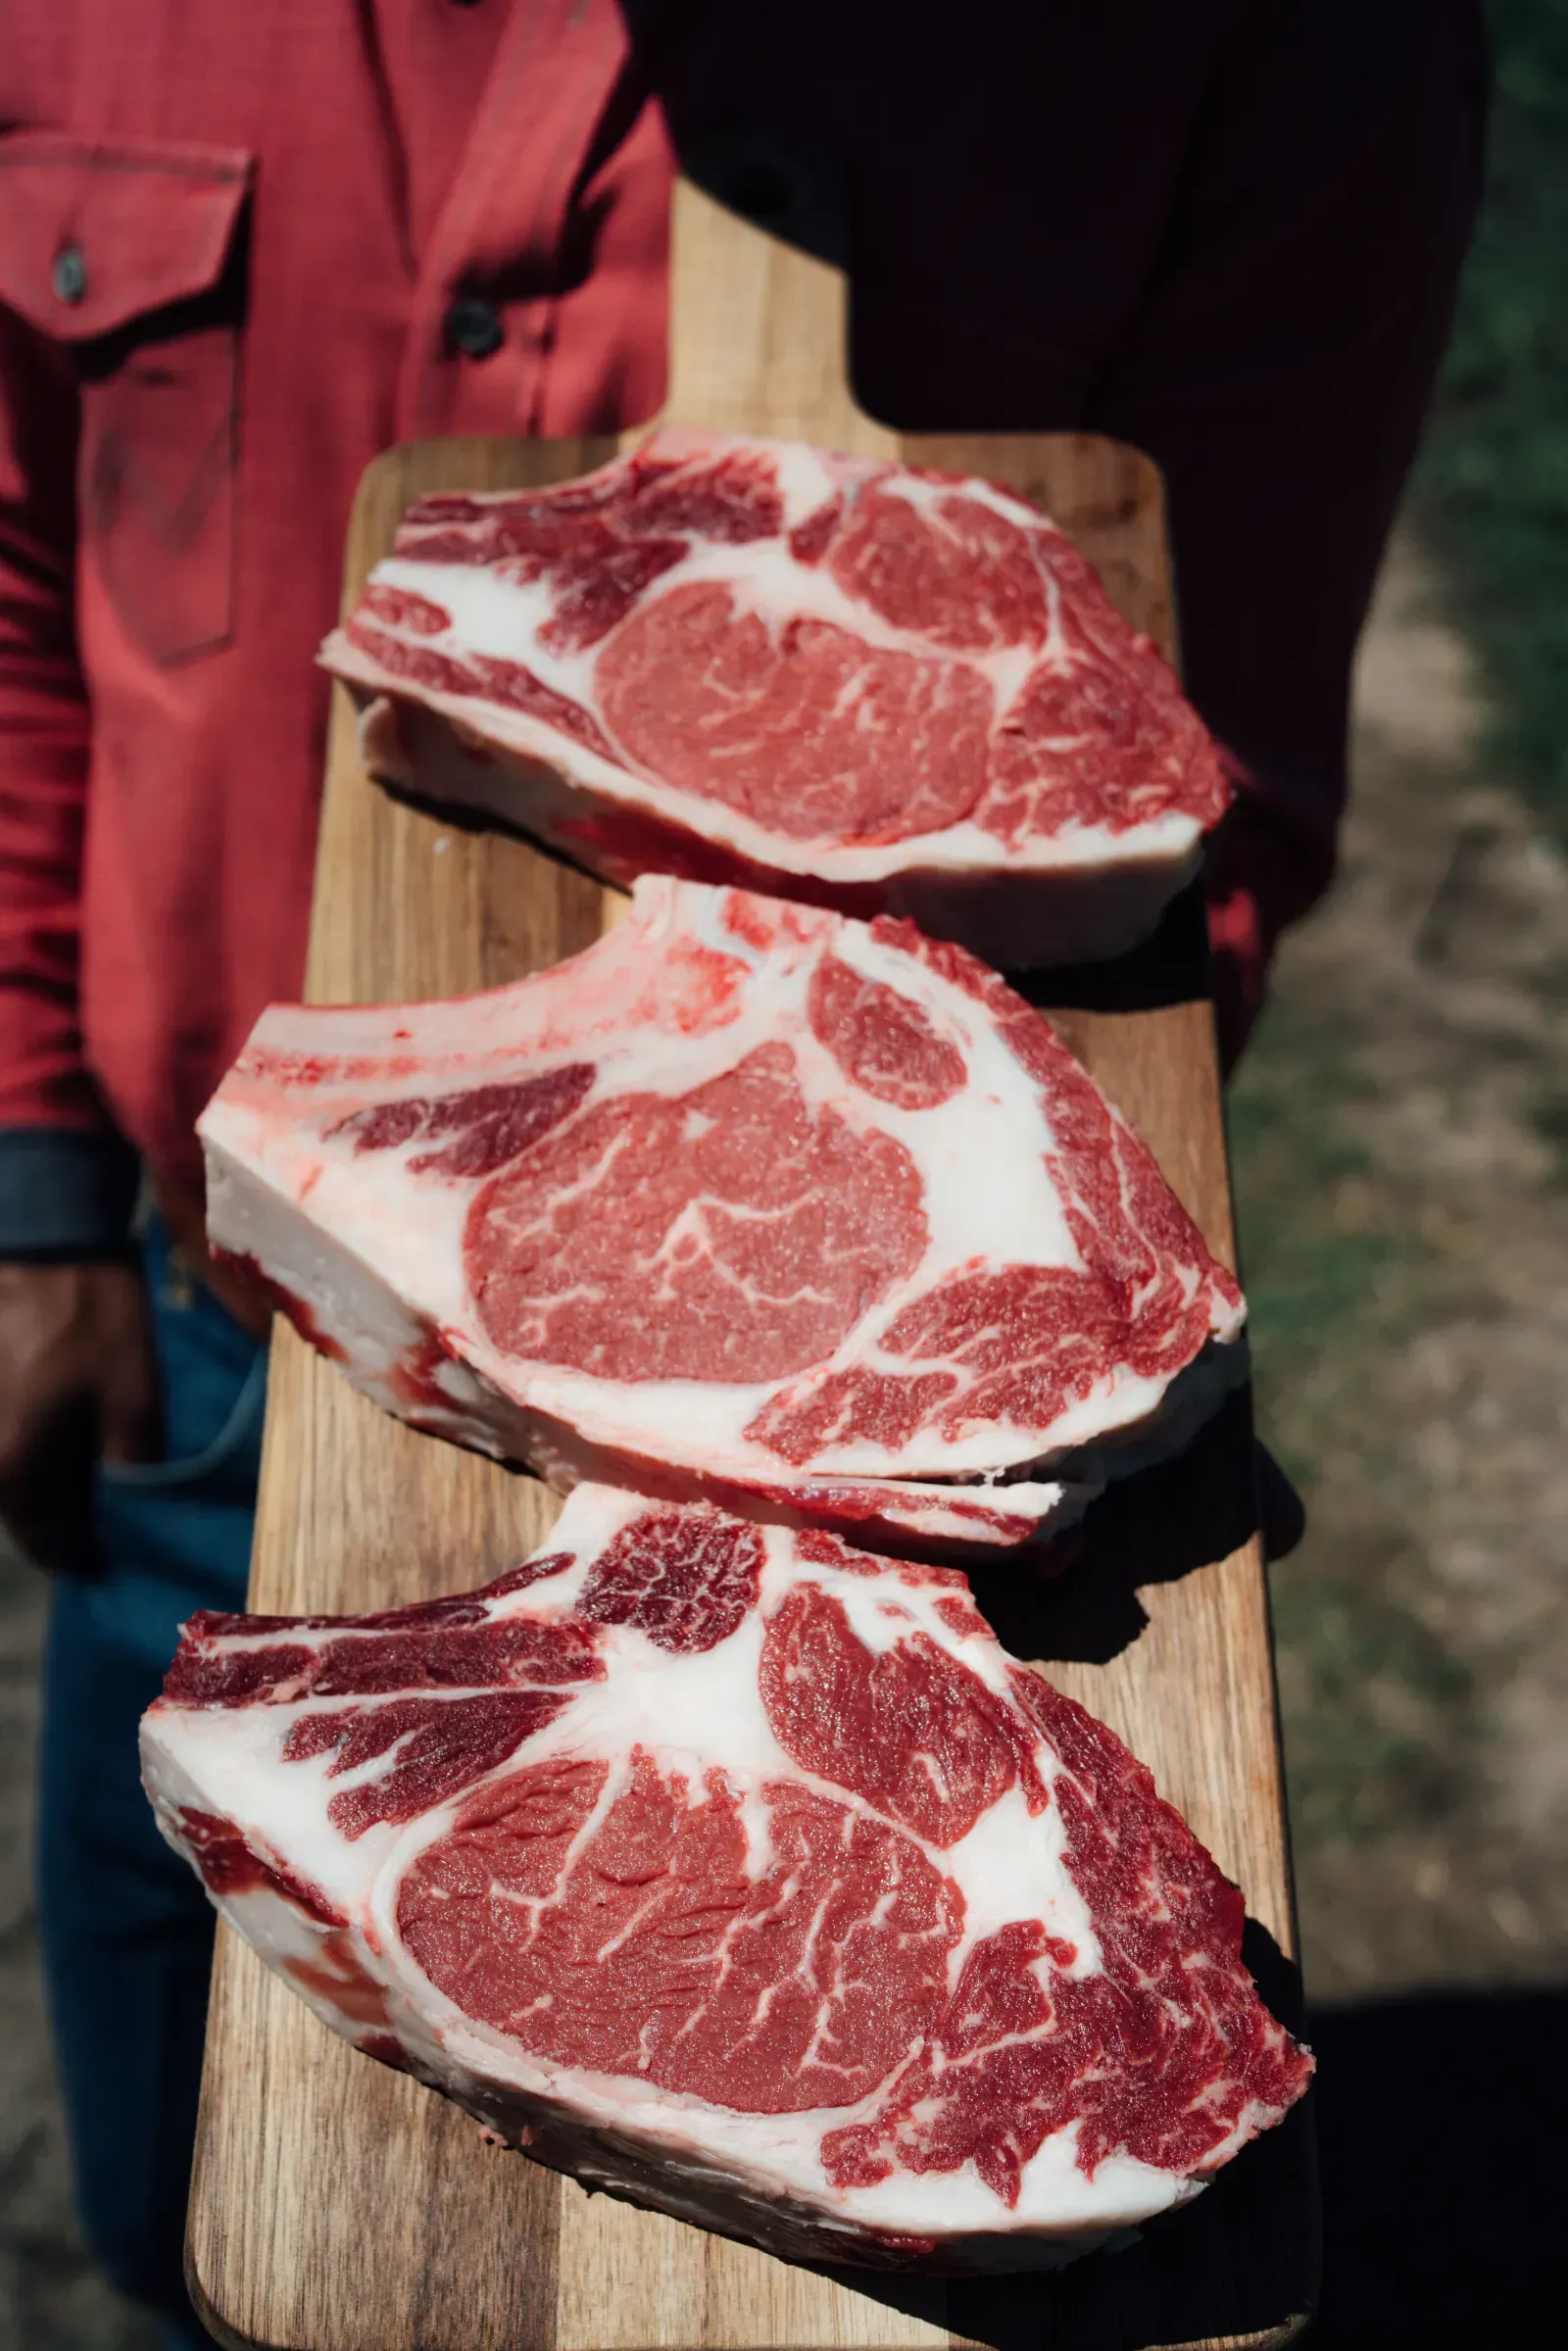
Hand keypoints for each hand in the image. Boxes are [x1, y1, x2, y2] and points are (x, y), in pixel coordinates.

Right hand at [0, 1260, 159, 1571]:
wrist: (42, 1232)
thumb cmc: (90, 1313)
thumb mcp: (134, 1396)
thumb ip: (130, 1469)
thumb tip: (130, 1519)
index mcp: (13, 1470)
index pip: (52, 1547)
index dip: (93, 1556)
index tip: (129, 1553)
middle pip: (29, 1514)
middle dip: (74, 1518)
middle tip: (124, 1508)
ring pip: (16, 1477)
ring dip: (56, 1480)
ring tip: (102, 1463)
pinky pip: (9, 1439)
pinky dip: (38, 1444)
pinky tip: (73, 1424)